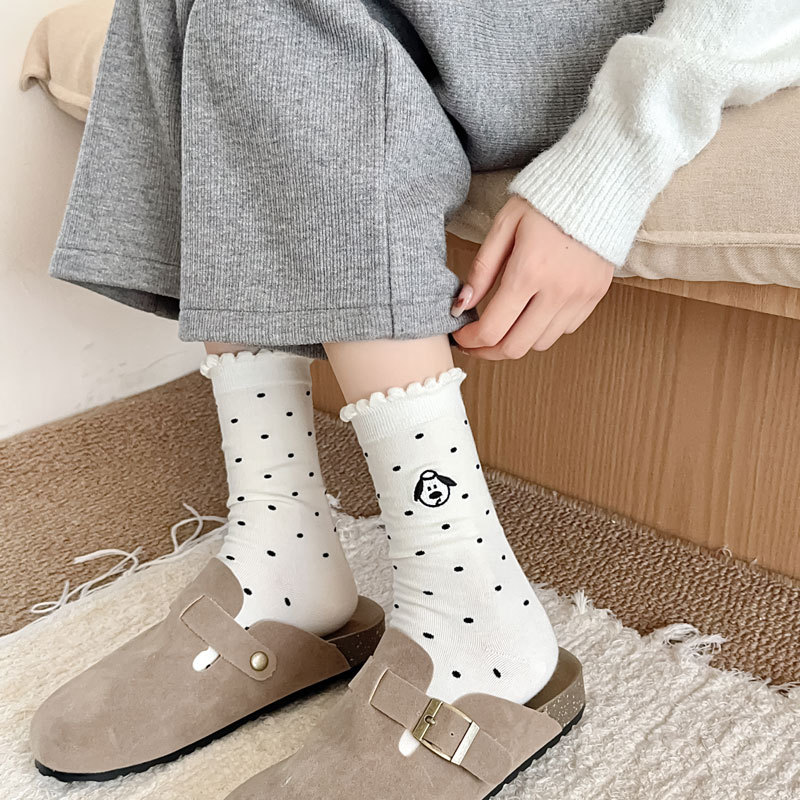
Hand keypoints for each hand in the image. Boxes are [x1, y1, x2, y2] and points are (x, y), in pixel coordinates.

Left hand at [451, 196, 613, 358]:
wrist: (599, 185)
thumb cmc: (544, 201)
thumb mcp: (504, 226)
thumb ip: (482, 269)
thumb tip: (461, 305)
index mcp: (529, 271)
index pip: (492, 329)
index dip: (470, 341)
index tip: (461, 337)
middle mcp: (557, 291)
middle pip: (515, 347)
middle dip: (489, 351)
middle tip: (475, 343)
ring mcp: (580, 297)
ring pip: (540, 344)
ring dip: (517, 341)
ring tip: (504, 325)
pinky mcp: (595, 296)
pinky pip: (564, 330)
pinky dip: (544, 328)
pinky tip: (533, 310)